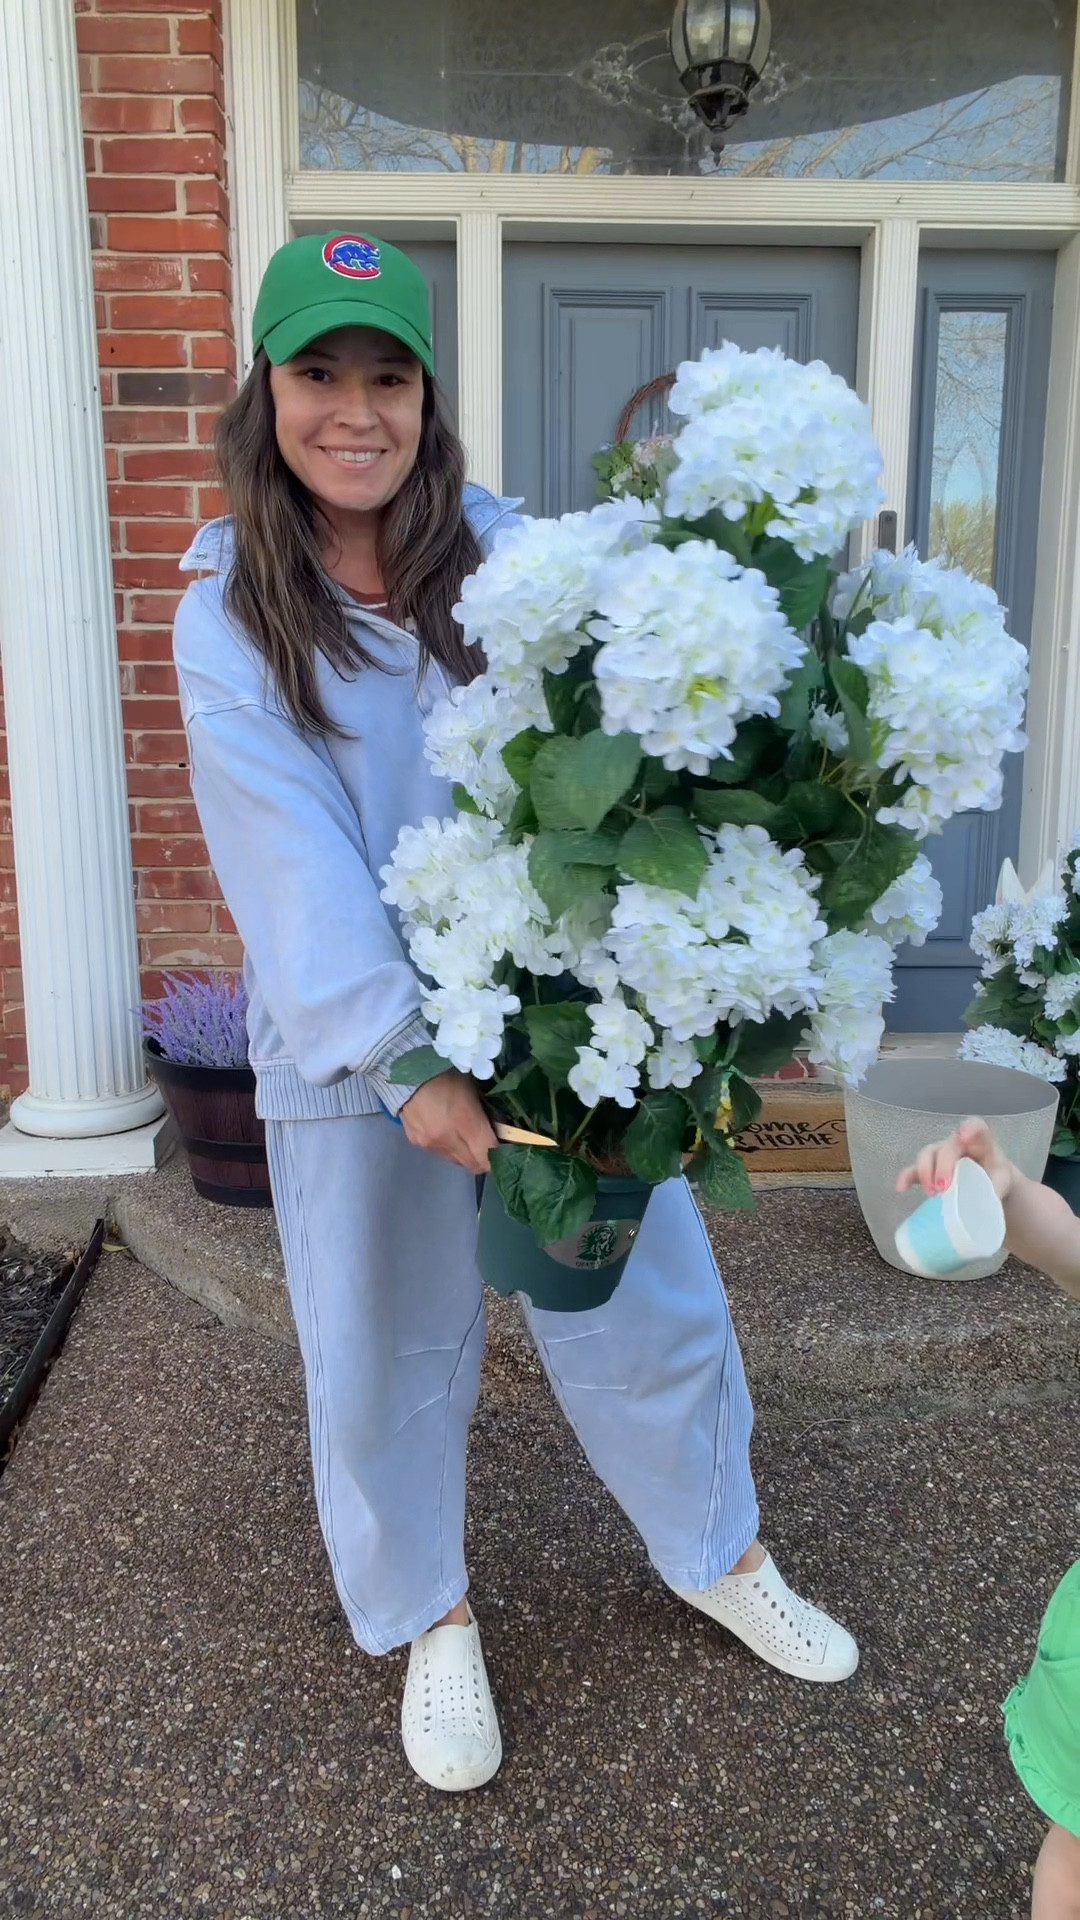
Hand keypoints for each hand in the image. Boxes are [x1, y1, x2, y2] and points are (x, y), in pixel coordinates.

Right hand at [399, 1070, 496, 1175]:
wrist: (405, 1071)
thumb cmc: (446, 1073)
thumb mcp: (474, 1088)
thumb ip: (487, 1114)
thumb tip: (500, 1130)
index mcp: (466, 1122)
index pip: (489, 1156)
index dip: (501, 1156)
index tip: (506, 1149)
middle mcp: (448, 1139)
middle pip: (475, 1165)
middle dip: (486, 1160)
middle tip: (490, 1145)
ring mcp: (430, 1144)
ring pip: (458, 1162)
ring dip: (467, 1154)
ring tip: (466, 1135)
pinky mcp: (417, 1143)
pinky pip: (440, 1153)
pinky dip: (449, 1147)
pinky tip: (446, 1130)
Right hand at [896, 1116, 1015, 1203]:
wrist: (989, 1183)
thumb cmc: (995, 1177)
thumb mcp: (1002, 1182)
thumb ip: (996, 1188)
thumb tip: (989, 1199)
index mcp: (980, 1143)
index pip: (976, 1128)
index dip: (969, 1129)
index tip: (964, 1137)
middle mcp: (957, 1143)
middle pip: (947, 1148)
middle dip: (943, 1167)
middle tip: (944, 1187)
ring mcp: (941, 1155)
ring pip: (928, 1154)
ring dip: (926, 1173)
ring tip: (932, 1193)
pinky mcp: (929, 1169)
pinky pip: (914, 1170)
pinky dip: (906, 1177)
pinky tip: (902, 1188)